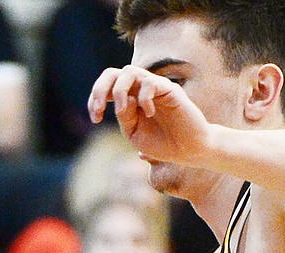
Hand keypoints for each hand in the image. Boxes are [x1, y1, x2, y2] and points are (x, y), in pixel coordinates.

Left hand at [88, 65, 210, 167]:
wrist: (189, 150)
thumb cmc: (163, 143)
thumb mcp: (135, 133)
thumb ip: (125, 117)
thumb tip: (123, 100)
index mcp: (129, 100)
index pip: (106, 87)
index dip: (95, 98)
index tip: (96, 119)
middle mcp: (140, 90)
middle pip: (112, 73)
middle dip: (100, 89)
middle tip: (100, 109)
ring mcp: (155, 88)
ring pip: (129, 71)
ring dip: (120, 91)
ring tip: (123, 111)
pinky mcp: (170, 89)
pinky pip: (150, 82)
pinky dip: (144, 98)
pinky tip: (149, 113)